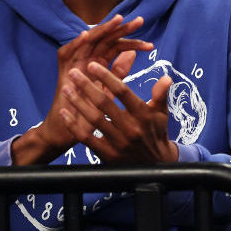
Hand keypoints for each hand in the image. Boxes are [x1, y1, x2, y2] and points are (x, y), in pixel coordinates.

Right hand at [12, 15, 153, 164]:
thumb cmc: (91, 111)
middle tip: (139, 22)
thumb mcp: (109, 89)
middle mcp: (87, 59)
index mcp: (100, 63)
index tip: (151, 45)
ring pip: (89, 40)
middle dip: (121, 29)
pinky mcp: (62, 70)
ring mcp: (74, 63)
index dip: (133, 43)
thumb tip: (133, 53)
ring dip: (102, 29)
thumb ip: (119, 71)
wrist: (70, 130)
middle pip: (105, 39)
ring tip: (117, 20)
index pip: (117, 47)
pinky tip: (87, 35)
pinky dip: (76, 43)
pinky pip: (67, 52)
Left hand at [59, 53, 177, 164]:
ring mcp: (117, 142)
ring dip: (77, 102)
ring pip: (93, 118)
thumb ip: (161, 94)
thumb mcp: (161, 113)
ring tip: (66, 88)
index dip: (106, 77)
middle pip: (104, 103)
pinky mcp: (107, 154)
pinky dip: (73, 125)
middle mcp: (130, 128)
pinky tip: (64, 113)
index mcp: (143, 114)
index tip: (93, 65)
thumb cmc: (156, 132)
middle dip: (86, 85)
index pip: (122, 91)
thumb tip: (166, 77)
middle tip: (73, 72)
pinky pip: (86, 138)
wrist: (154, 165)